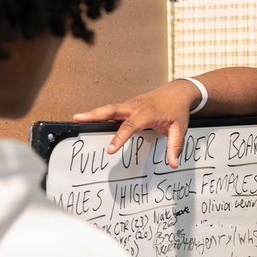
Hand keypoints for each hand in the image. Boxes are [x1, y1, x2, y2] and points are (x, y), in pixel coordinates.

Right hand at [73, 80, 199, 167]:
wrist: (178, 92)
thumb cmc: (177, 110)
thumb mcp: (180, 129)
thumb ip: (174, 146)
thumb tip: (173, 164)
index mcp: (148, 113)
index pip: (131, 126)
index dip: (120, 138)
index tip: (110, 150)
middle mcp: (136, 106)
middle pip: (112, 110)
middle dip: (95, 115)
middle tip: (78, 119)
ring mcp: (130, 105)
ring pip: (110, 109)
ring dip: (94, 113)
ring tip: (77, 118)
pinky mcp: (128, 106)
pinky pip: (113, 110)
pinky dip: (100, 114)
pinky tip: (90, 120)